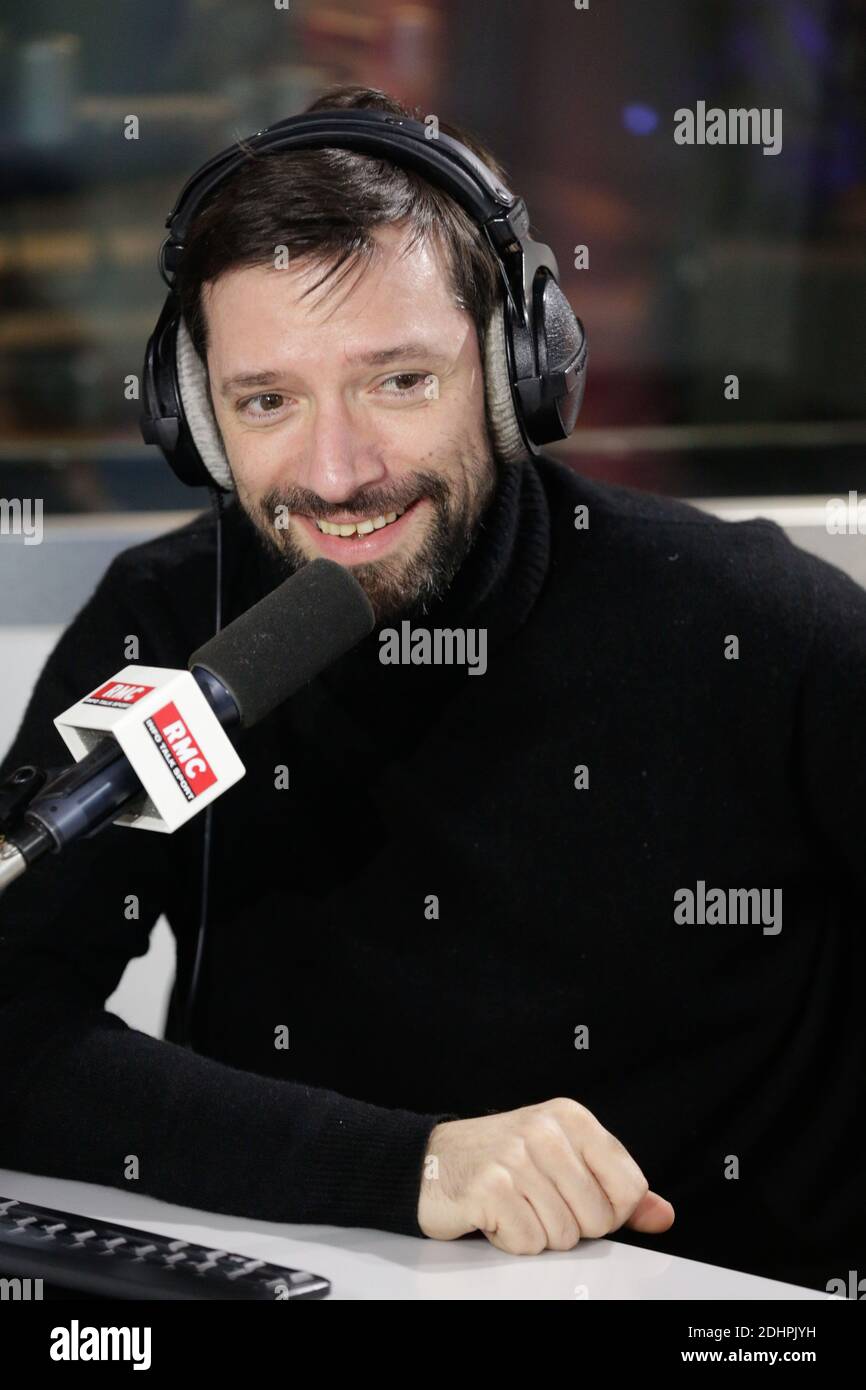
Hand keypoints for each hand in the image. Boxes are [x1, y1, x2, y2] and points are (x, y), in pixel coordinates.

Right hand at [417, 1096, 674, 1253]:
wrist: (429, 1161)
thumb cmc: (500, 1161)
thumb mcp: (564, 1161)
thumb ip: (616, 1189)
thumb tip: (662, 1215)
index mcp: (571, 1118)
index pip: (629, 1187)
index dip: (609, 1211)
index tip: (579, 1200)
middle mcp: (545, 1131)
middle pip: (598, 1218)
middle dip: (571, 1226)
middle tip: (538, 1202)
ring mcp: (515, 1157)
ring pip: (563, 1235)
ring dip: (538, 1234)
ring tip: (515, 1206)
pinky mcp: (489, 1187)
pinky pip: (528, 1242)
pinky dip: (512, 1240)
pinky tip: (495, 1215)